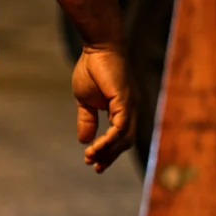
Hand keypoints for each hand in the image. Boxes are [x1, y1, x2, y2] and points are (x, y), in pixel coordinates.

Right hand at [72, 44, 134, 172]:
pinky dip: (109, 140)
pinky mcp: (126, 102)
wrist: (98, 48)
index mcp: (123, 110)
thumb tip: (84, 140)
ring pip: (124, 138)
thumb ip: (87, 119)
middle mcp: (132, 110)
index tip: (93, 163)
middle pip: (125, 142)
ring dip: (108, 151)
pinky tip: (96, 147)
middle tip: (94, 166)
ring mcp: (131, 106)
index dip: (108, 152)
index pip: (120, 137)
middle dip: (109, 156)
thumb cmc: (92, 69)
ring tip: (91, 158)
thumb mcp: (85, 100)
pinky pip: (120, 128)